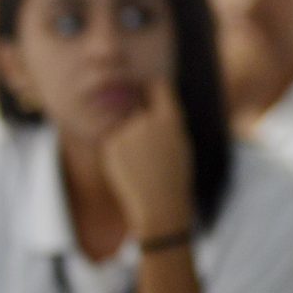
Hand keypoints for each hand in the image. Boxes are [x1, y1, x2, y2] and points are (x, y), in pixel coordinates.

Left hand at [100, 78, 193, 238]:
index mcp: (170, 119)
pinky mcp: (111, 144)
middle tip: (150, 151)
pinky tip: (131, 170)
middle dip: (142, 123)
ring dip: (131, 141)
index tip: (148, 88)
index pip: (158, 87)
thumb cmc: (174, 178)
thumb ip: (167, 123)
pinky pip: (115, 142)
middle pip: (139, 110)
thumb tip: (155, 106)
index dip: (153, 88)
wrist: (159, 205)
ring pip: (126, 128)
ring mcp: (127, 132)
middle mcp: (147, 120)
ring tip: (143, 166)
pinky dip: (120, 154)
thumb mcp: (180, 145)